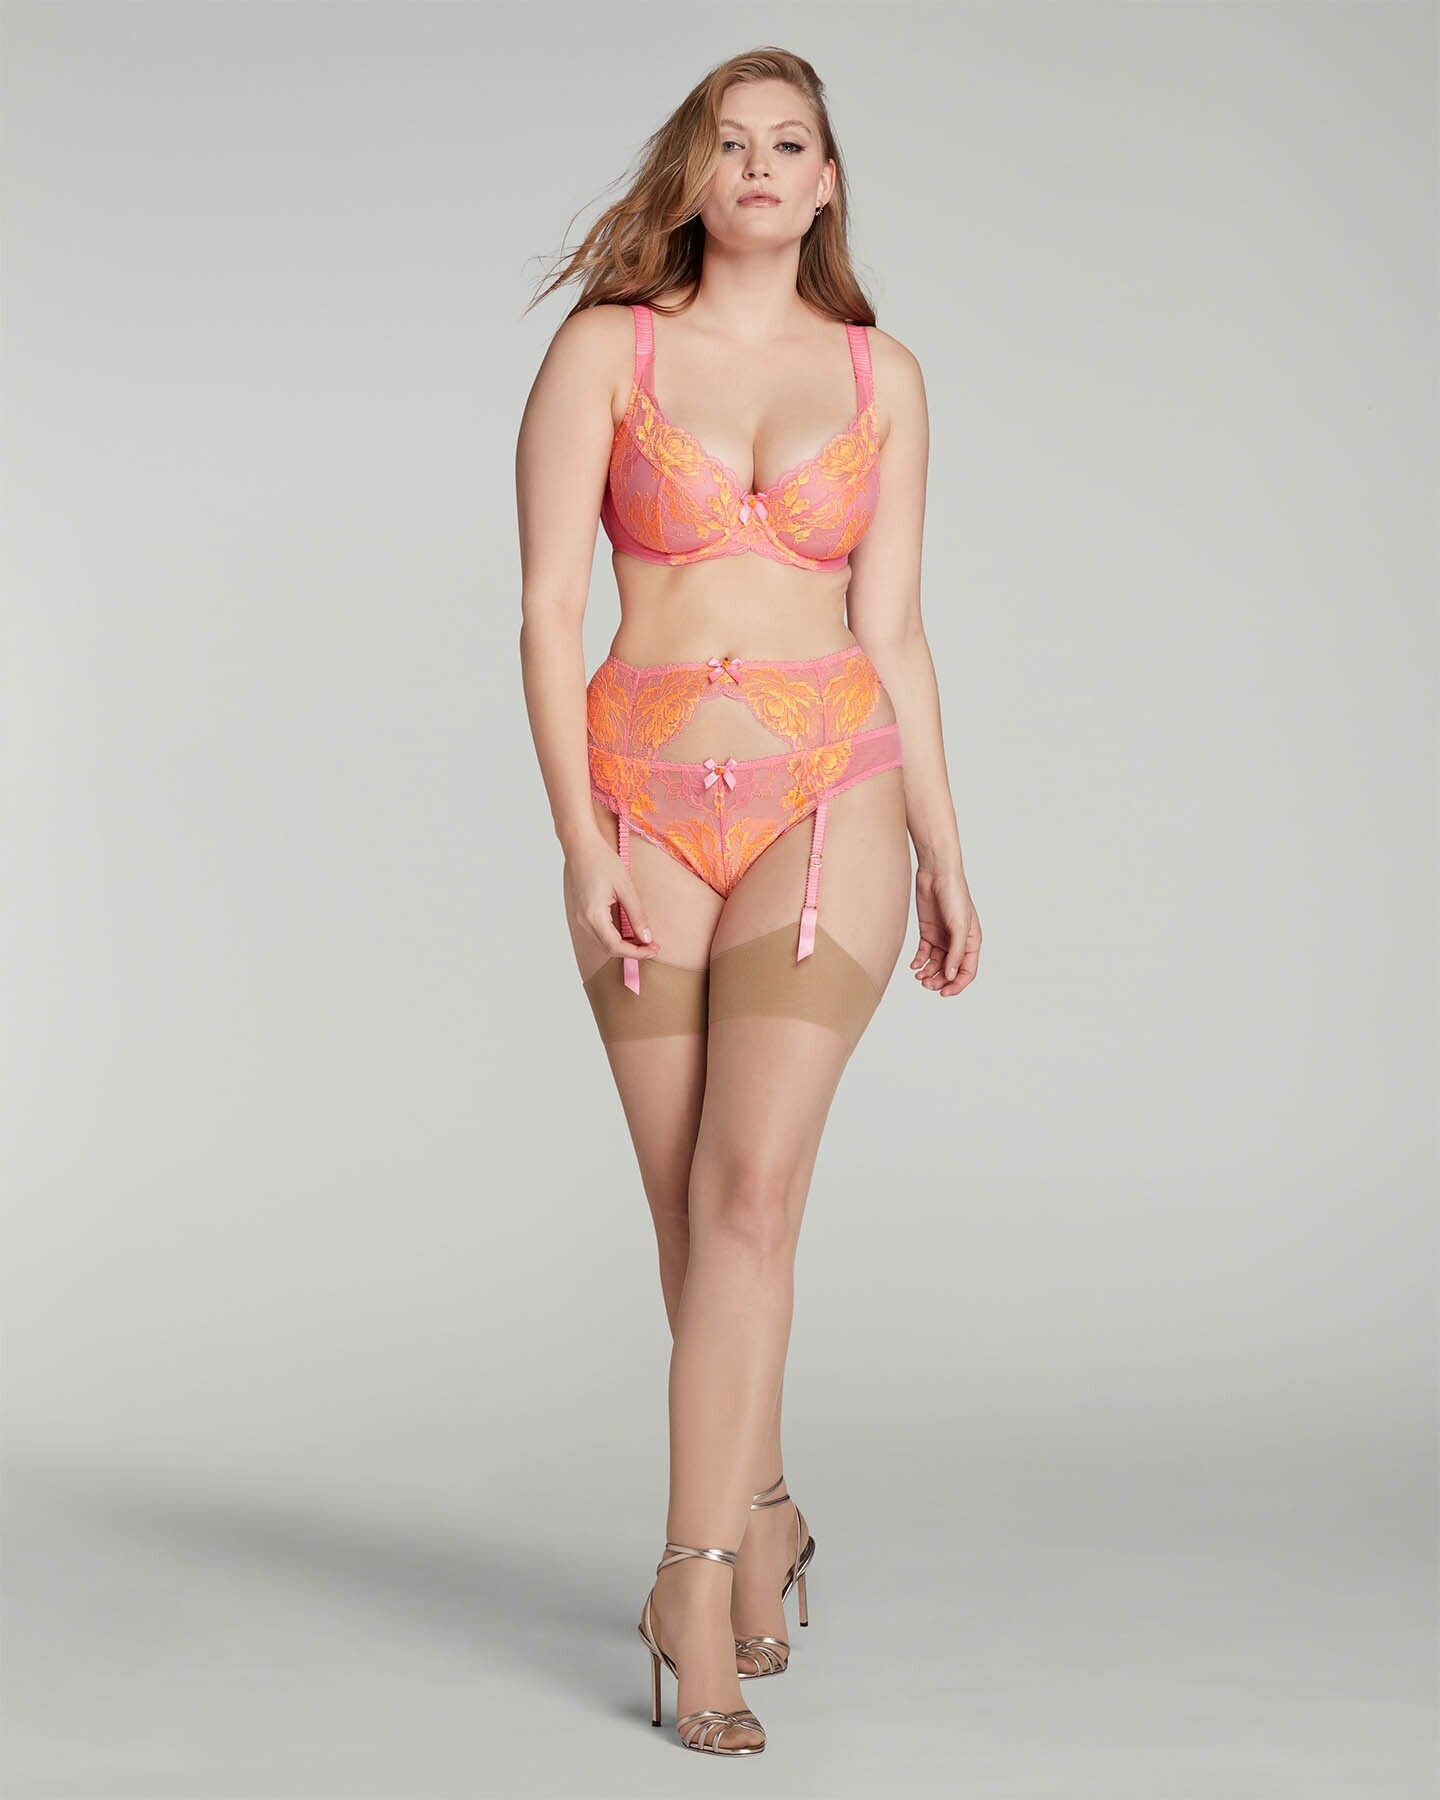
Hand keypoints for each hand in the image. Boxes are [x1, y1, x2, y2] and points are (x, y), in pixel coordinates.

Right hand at [564, 829, 661, 965]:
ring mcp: (581, 917)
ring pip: (603, 942)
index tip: (654, 949)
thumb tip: (646, 937)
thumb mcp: (625, 887)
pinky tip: (629, 930)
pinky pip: (599, 932)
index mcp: (594, 915)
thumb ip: (636, 914)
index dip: (636, 952)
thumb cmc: (601, 860)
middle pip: (609, 948)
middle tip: (653, 946)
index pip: (616, 946)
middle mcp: (584, 920)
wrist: (581, 845)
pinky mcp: (583, 912)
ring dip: (624, 945)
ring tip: (644, 939)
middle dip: (632, 951)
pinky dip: (615, 936)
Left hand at [911, 864, 979, 996]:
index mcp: (972, 942)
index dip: (957, 985)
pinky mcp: (928, 932)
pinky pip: (924, 953)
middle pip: (950, 971)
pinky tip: (913, 965)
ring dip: (928, 973)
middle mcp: (958, 942)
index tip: (944, 993)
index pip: (967, 971)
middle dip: (939, 981)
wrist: (936, 874)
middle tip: (926, 985)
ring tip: (918, 977)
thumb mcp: (959, 926)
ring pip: (936, 964)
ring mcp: (942, 938)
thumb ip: (956, 953)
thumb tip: (950, 976)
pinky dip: (919, 961)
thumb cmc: (955, 895)